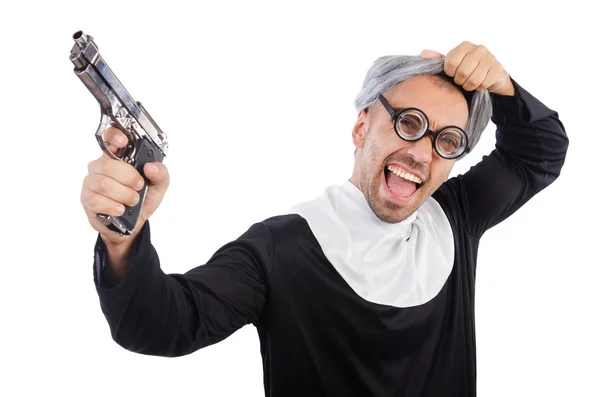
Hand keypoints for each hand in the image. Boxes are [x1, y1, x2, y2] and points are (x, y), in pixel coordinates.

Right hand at [81, 126, 169, 246]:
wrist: (132, 224)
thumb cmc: (143, 200)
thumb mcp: (158, 186)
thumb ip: (161, 174)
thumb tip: (152, 167)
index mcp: (118, 157)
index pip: (110, 138)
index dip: (114, 136)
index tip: (123, 141)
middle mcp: (101, 166)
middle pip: (109, 165)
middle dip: (129, 178)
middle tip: (138, 186)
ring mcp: (92, 182)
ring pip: (104, 183)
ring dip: (123, 194)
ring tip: (132, 201)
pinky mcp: (87, 198)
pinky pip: (97, 200)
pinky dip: (113, 207)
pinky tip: (120, 209)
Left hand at [420, 41, 514, 95]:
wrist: (489, 75)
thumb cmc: (466, 69)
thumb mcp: (451, 64)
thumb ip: (437, 60)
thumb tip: (423, 53)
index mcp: (464, 46)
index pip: (451, 63)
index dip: (450, 72)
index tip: (452, 73)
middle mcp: (478, 48)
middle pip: (462, 72)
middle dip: (460, 81)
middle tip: (462, 80)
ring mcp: (490, 58)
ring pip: (473, 79)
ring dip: (469, 85)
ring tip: (469, 82)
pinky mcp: (497, 69)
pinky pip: (483, 84)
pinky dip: (479, 87)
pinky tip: (480, 83)